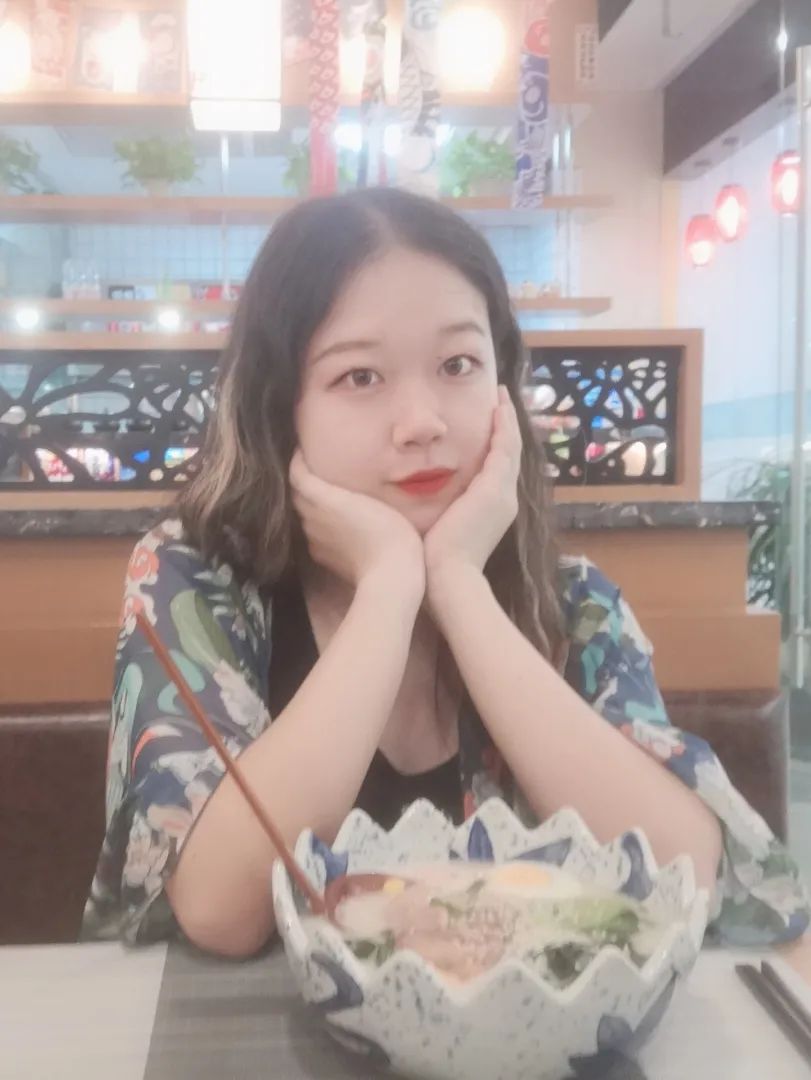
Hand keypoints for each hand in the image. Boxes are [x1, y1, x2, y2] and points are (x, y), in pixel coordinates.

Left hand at [290, 450, 424, 596]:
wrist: (389, 576)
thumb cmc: (389, 531)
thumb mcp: (373, 499)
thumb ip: (347, 488)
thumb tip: (333, 479)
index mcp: (322, 499)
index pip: (297, 475)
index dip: (297, 460)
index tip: (304, 449)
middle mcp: (311, 518)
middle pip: (297, 494)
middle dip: (302, 480)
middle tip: (315, 469)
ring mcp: (314, 539)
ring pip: (303, 514)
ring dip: (309, 503)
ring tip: (325, 494)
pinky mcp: (321, 557)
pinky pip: (312, 533)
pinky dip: (317, 523)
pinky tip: (333, 523)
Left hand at [423, 386, 520, 583]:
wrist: (446, 578)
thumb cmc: (432, 561)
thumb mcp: (437, 528)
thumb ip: (435, 510)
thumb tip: (415, 499)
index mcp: (491, 510)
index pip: (497, 470)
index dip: (495, 446)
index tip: (489, 425)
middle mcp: (504, 499)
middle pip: (509, 455)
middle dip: (506, 428)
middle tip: (502, 402)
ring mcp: (503, 493)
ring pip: (511, 447)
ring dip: (507, 420)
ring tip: (502, 397)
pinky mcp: (495, 487)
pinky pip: (505, 447)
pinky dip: (504, 425)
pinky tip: (498, 406)